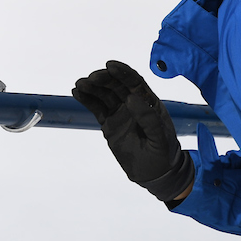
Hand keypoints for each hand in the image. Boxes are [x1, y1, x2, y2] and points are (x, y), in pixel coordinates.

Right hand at [72, 60, 194, 202]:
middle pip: (116, 85)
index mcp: (148, 103)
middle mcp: (133, 104)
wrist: (155, 175)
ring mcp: (120, 113)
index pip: (135, 82)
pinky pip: (96, 108)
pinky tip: (77, 93)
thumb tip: (131, 97)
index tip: (110, 65)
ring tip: (80, 85)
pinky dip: (87, 99)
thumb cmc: (163, 156)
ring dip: (92, 88)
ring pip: (104, 95)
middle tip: (91, 79)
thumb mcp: (159, 138)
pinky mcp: (109, 123)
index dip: (123, 72)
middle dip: (104, 79)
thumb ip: (148, 118)